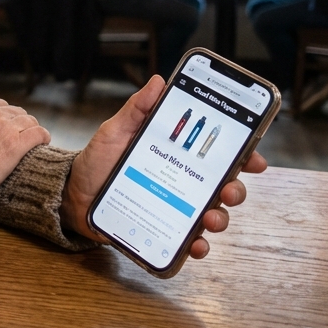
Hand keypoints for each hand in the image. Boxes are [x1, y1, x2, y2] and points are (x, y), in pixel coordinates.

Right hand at [0, 97, 51, 199]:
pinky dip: (43, 137)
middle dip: (19, 123)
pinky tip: (44, 142)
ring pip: (29, 120)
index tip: (8, 127)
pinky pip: (38, 133)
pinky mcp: (15, 143)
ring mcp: (3, 125)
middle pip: (15, 111)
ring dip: (32, 129)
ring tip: (36, 140)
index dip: (5, 117)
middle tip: (22, 136)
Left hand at [60, 76, 266, 257]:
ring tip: (210, 217)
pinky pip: (189, 241)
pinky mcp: (164, 230)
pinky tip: (197, 244)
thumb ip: (137, 109)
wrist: (72, 195)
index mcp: (177, 156)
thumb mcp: (115, 131)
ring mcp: (176, 208)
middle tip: (229, 189)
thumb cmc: (98, 161)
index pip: (216, 155)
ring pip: (213, 214)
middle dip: (236, 189)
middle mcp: (182, 182)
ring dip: (220, 218)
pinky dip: (199, 245)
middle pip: (223, 186)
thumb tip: (158, 81)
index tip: (254, 158)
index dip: (243, 156)